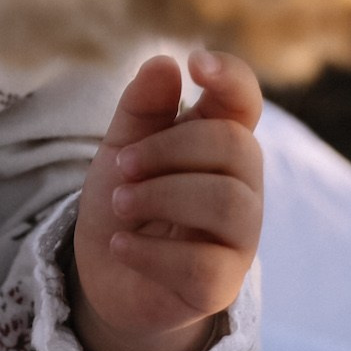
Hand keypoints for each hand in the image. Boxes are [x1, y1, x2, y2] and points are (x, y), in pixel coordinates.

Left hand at [69, 48, 262, 350]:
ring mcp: (238, 239)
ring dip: (161, 196)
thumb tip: (165, 63)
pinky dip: (150, 251)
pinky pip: (202, 264)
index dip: (231, 77)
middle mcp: (241, 187)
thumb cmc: (126, 202)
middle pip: (235, 146)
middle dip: (169, 149)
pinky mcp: (220, 286)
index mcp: (219, 144)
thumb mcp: (122, 147)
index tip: (194, 64)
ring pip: (228, 203)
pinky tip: (121, 246)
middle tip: (121, 166)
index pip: (245, 101)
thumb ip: (141, 108)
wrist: (105, 275)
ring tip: (120, 204)